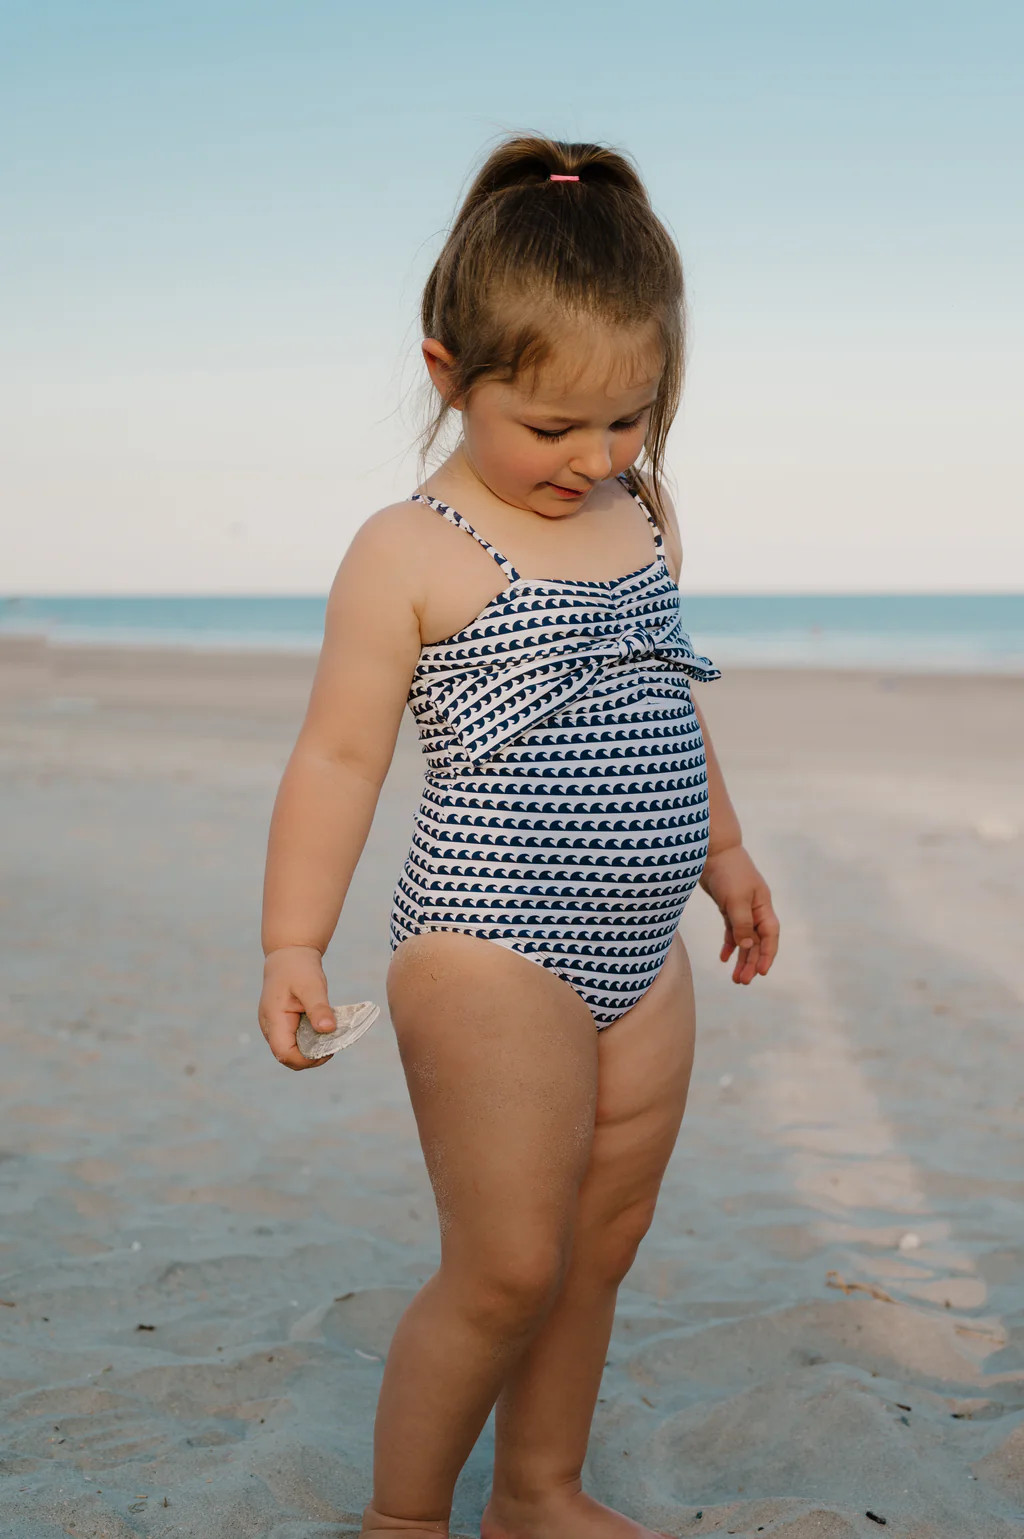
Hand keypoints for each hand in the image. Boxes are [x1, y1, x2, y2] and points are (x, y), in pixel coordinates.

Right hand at [258, 945, 336, 1070]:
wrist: (290, 954)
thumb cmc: (299, 968)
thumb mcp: (312, 985)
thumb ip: (318, 1008)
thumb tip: (328, 1029)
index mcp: (274, 1020)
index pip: (285, 1054)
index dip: (306, 1059)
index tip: (328, 1050)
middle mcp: (271, 1028)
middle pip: (288, 1058)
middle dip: (311, 1057)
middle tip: (333, 1045)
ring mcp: (275, 1027)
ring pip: (292, 1052)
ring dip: (311, 1050)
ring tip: (330, 1038)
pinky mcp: (283, 1025)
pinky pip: (296, 1042)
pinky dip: (310, 1041)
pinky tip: (323, 1031)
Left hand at [700, 844, 779, 984]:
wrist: (711, 850)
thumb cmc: (728, 872)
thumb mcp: (735, 899)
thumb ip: (742, 924)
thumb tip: (747, 947)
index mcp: (763, 905)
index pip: (770, 936)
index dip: (767, 955)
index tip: (761, 973)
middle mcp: (756, 909)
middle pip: (757, 941)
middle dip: (751, 962)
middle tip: (743, 982)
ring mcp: (742, 908)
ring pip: (744, 939)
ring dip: (741, 958)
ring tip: (736, 978)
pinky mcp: (728, 906)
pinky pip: (732, 930)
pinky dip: (729, 944)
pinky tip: (724, 958)